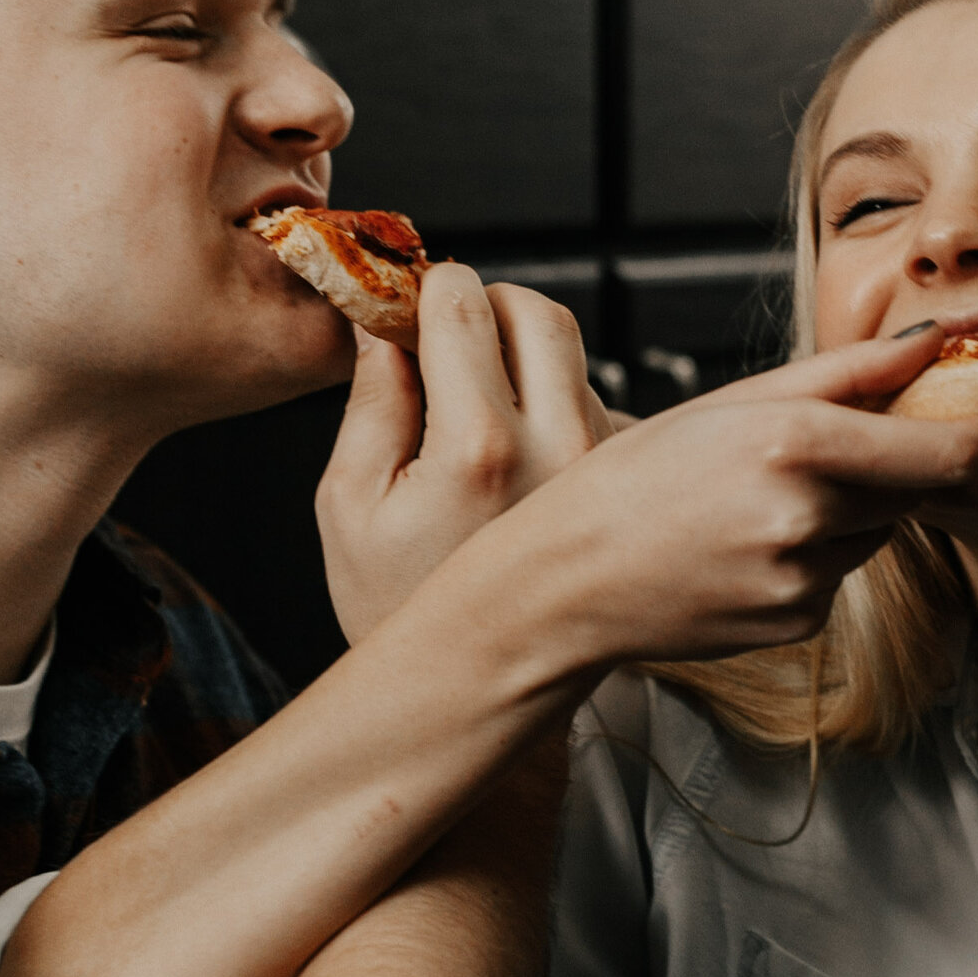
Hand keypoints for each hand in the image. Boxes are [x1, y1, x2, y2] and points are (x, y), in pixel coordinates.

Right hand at [317, 271, 616, 641]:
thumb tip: (380, 320)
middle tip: (445, 344)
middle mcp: (561, 449)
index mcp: (481, 449)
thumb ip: (370, 399)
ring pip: (571, 357)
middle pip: (538, 312)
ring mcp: (605, 466)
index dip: (427, 291)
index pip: (465, 304)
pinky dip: (553, 406)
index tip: (407, 309)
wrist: (480, 685)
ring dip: (521, 361)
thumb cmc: (397, 603)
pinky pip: (594, 403)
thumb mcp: (350, 504)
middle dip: (486, 307)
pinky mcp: (627, 484)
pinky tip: (519, 460)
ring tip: (475, 419)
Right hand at [484, 335, 977, 674]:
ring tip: (760, 499)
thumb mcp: (736, 402)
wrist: (568, 581)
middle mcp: (808, 520)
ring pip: (875, 532)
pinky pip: (839, 575)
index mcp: (796, 447)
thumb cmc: (642, 478)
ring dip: (849, 509)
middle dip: (900, 462)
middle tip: (840, 444)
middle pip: (913, 487)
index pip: (945, 452)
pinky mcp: (798, 626)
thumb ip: (848, 373)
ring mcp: (805, 583)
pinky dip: (815, 553)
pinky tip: (749, 545)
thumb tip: (934, 346)